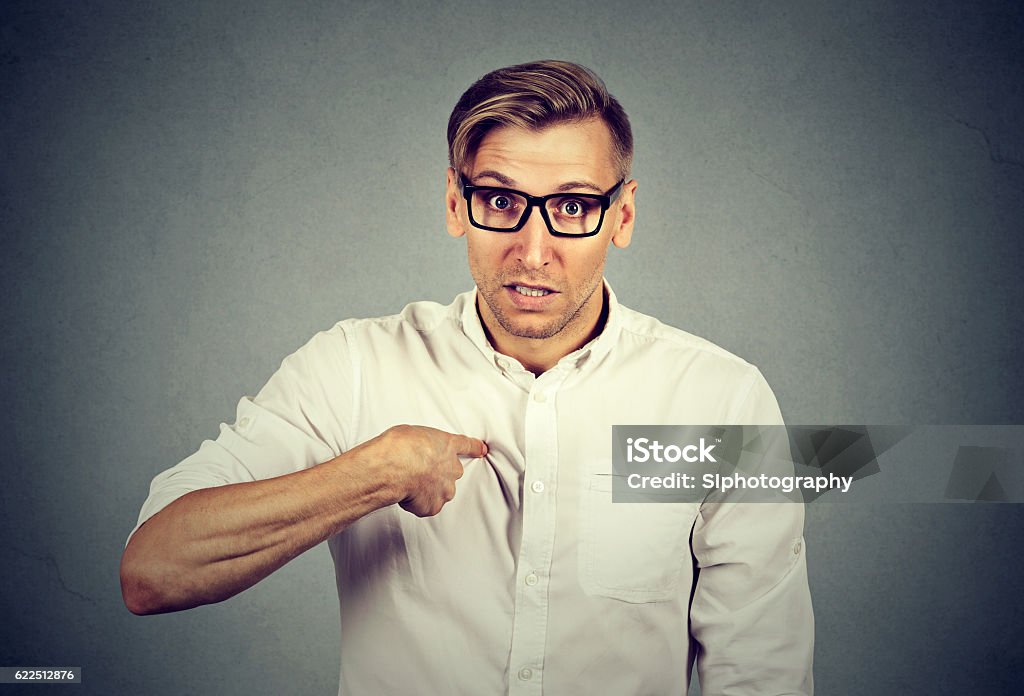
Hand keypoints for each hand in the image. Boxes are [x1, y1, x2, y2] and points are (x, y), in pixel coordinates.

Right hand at [370, 425, 487, 516]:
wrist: (396, 466)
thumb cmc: (401, 446)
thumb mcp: (414, 432)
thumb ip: (423, 442)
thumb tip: (417, 448)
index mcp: (447, 445)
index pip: (467, 445)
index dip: (475, 448)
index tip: (482, 450)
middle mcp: (452, 468)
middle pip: (451, 473)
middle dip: (438, 473)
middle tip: (418, 471)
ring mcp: (445, 489)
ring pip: (440, 492)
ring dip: (428, 490)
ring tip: (409, 483)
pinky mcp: (434, 506)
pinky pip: (426, 506)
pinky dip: (416, 503)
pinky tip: (405, 493)